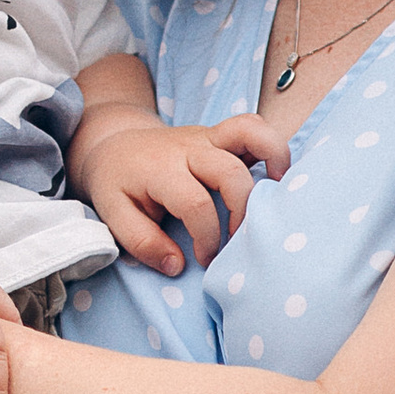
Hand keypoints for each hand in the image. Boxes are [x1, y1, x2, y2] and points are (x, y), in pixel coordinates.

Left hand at [70, 108, 288, 270]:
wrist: (115, 143)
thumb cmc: (118, 183)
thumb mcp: (114, 216)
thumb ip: (143, 243)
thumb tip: (176, 266)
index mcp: (160, 169)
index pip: (196, 204)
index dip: (207, 238)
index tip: (205, 260)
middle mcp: (188, 148)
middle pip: (229, 172)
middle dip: (241, 210)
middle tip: (236, 239)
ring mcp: (207, 136)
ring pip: (250, 132)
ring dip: (273, 157)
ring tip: (280, 189)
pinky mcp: (220, 135)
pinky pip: (252, 127)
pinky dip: (271, 146)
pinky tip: (276, 175)